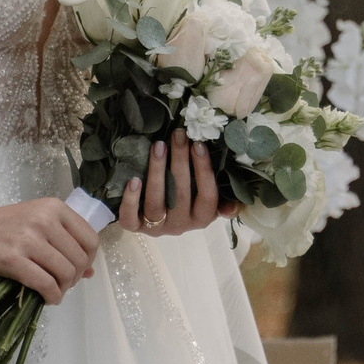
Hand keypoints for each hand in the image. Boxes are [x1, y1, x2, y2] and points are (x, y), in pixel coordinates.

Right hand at [0, 197, 101, 302]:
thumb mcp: (35, 225)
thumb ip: (63, 243)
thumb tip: (91, 272)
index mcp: (54, 208)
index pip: (90, 239)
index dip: (88, 260)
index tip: (76, 270)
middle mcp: (44, 219)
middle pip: (80, 259)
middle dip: (74, 278)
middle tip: (61, 285)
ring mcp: (28, 238)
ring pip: (65, 273)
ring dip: (63, 289)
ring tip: (52, 292)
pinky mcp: (12, 258)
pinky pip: (45, 284)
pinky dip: (51, 296)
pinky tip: (46, 299)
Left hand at [118, 133, 236, 234]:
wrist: (157, 219)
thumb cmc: (189, 200)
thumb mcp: (208, 201)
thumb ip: (222, 200)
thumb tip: (233, 206)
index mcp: (202, 218)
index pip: (208, 196)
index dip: (204, 171)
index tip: (198, 145)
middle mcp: (181, 226)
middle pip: (181, 195)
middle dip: (180, 161)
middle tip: (178, 135)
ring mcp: (156, 228)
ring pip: (156, 204)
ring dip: (157, 173)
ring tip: (158, 146)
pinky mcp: (135, 227)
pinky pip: (130, 219)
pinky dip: (131, 200)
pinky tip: (134, 180)